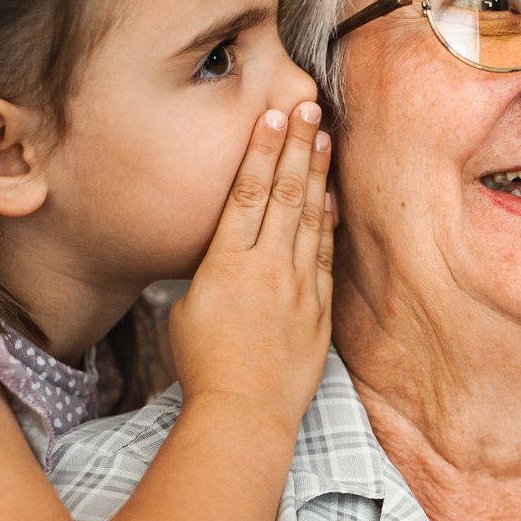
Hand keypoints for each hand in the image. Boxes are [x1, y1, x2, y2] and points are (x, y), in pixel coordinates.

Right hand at [167, 101, 334, 425]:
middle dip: (296, 146)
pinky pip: (326, 255)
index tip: (271, 116)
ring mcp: (299, 287)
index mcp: (226, 264)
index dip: (261, 151)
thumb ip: (209, 273)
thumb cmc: (204, 366)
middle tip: (307, 106)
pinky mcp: (320, 309)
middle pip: (283, 194)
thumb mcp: (187, 310)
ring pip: (309, 218)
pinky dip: (329, 222)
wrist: (245, 413)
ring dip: (316, 174)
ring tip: (324, 136)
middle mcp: (267, 267)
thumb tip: (219, 256)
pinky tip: (332, 196)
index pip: (247, 194)